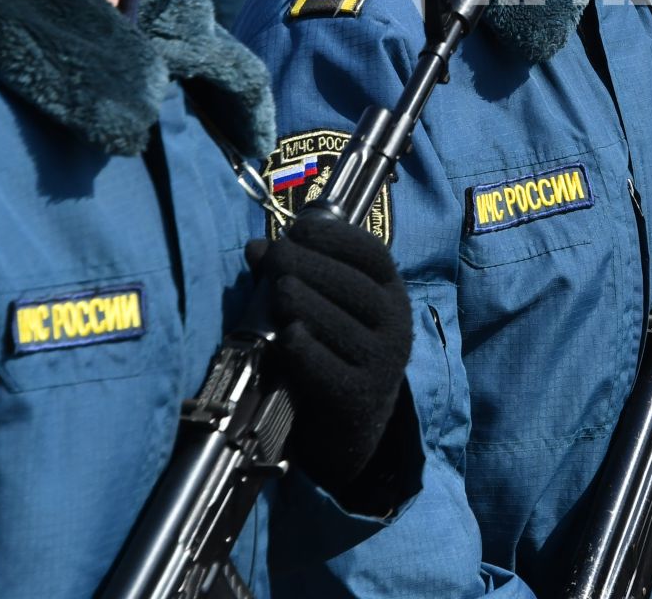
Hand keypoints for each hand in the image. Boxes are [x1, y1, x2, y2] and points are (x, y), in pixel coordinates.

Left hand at [246, 213, 414, 504]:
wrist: (351, 422)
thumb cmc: (334, 349)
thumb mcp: (327, 307)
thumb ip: (294, 274)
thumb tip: (255, 248)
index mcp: (392, 295)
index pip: (373, 255)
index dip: (337, 238)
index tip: (300, 229)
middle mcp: (396, 326)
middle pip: (354, 285)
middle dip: (311, 264)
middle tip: (275, 255)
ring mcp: (381, 363)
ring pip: (340, 324)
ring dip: (306, 303)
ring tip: (279, 290)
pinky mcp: (359, 397)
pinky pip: (328, 368)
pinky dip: (307, 350)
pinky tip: (290, 335)